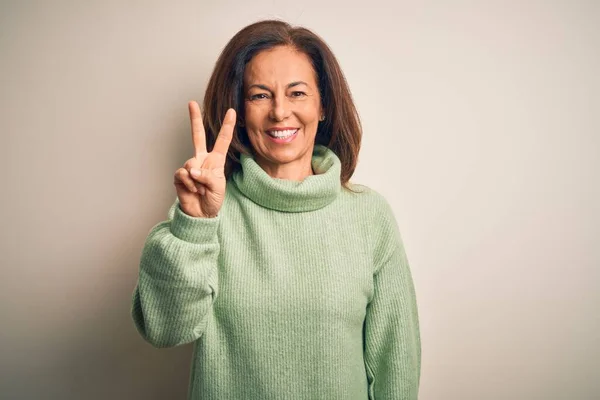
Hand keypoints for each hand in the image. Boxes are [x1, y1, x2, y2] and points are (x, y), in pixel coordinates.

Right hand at [173, 101, 235, 217]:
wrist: (201, 213)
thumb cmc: (213, 198)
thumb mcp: (218, 186)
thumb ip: (207, 176)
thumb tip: (191, 170)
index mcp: (215, 160)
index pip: (222, 140)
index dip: (227, 126)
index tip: (232, 111)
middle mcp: (202, 159)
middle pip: (197, 135)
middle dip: (194, 119)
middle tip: (191, 103)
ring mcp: (190, 166)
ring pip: (191, 164)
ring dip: (198, 180)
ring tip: (201, 190)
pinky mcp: (179, 175)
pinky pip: (183, 174)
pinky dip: (190, 184)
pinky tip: (193, 191)